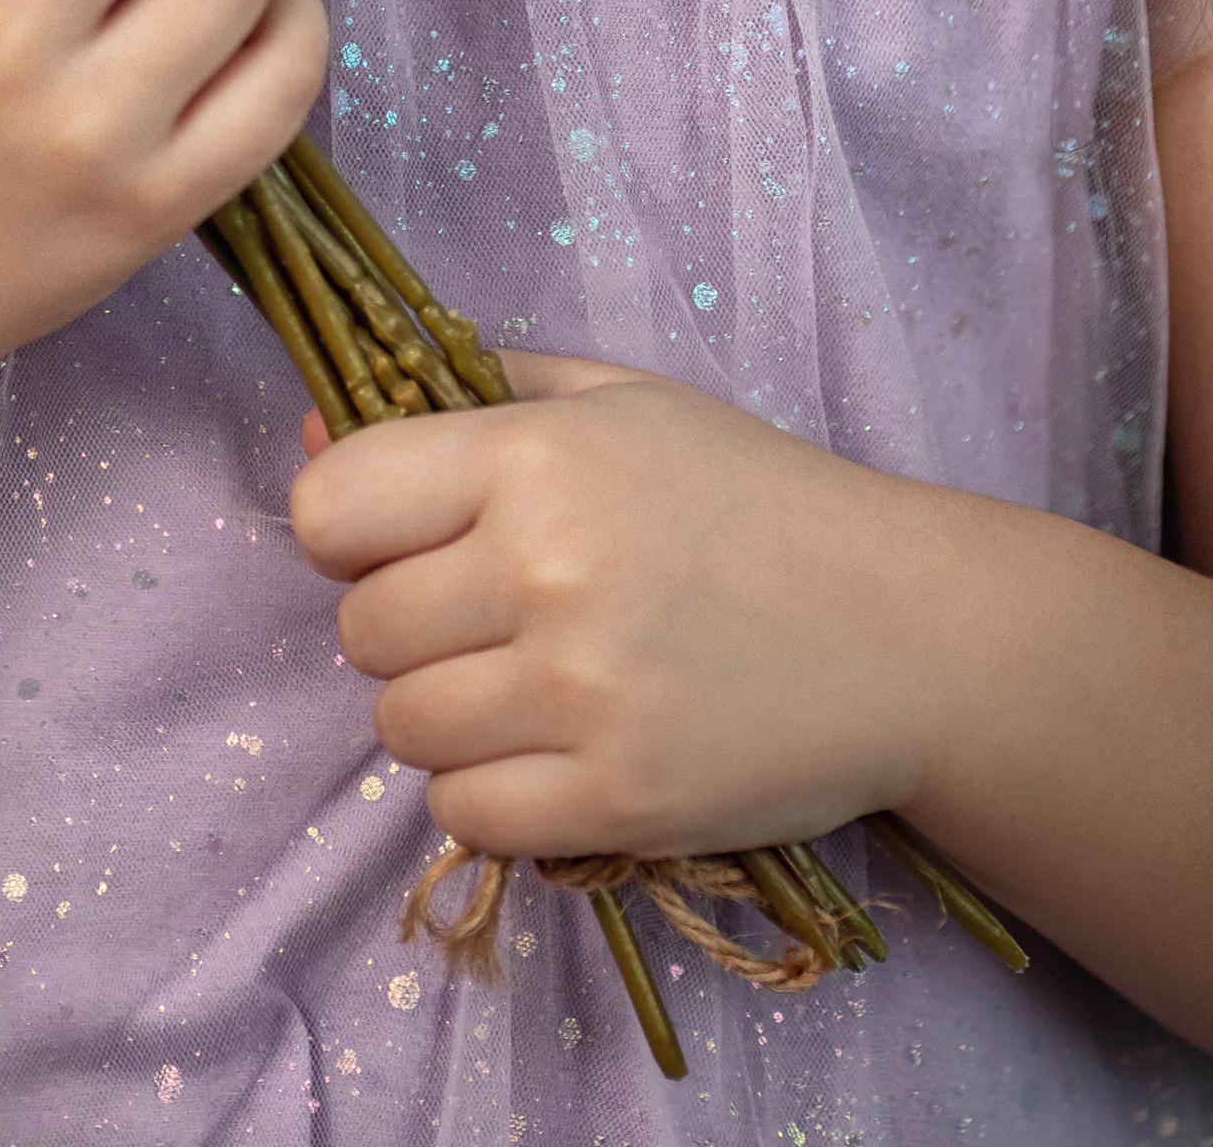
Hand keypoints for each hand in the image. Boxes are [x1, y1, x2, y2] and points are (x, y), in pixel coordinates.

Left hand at [290, 354, 948, 861]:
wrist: (902, 629)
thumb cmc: (748, 498)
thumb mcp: (614, 403)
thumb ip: (464, 395)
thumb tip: (310, 428)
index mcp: (533, 457)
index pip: (331, 508)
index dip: (348, 530)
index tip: (402, 541)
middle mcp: (544, 571)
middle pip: (360, 630)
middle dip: (406, 626)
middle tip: (489, 617)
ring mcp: (581, 695)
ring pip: (403, 728)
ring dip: (445, 714)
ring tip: (528, 684)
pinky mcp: (619, 800)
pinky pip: (466, 816)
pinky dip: (488, 794)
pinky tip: (552, 751)